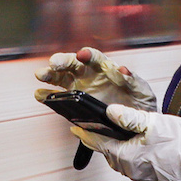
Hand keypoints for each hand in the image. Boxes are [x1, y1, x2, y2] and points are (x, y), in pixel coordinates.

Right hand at [34, 47, 156, 109]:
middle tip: (53, 64)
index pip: (95, 58)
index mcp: (106, 69)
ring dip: (50, 75)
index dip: (88, 54)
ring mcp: (80, 89)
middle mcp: (90, 76)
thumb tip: (122, 70)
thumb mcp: (141, 91)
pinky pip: (58, 98)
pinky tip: (39, 95)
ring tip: (41, 75)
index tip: (82, 54)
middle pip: (73, 64)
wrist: (135, 125)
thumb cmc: (138, 103)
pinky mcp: (74, 103)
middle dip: (62, 61)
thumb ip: (132, 80)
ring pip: (61, 78)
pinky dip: (48, 96)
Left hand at [72, 105, 180, 180]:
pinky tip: (149, 154)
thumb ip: (128, 118)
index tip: (75, 129)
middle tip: (102, 131)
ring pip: (126, 164)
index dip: (86, 134)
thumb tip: (109, 112)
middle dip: (106, 143)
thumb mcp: (153, 123)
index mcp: (126, 155)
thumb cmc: (180, 142)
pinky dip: (141, 163)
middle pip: (112, 155)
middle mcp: (131, 171)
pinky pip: (142, 172)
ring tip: (127, 141)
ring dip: (124, 153)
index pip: (99, 143)